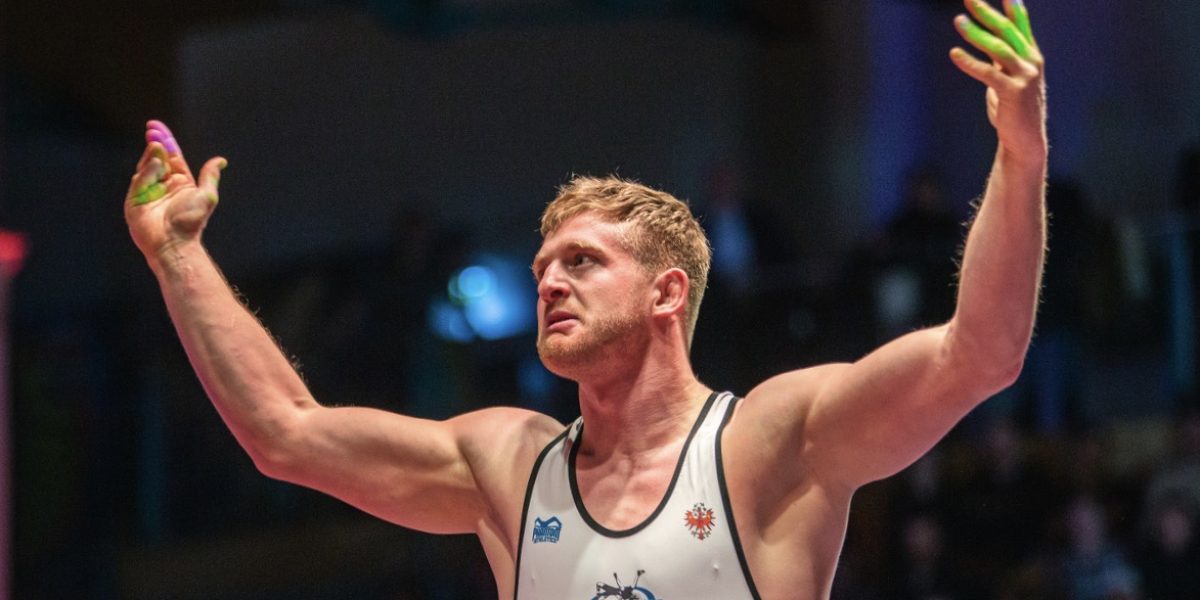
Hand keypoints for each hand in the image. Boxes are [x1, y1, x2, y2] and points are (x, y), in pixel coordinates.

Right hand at [124, 120, 226, 262]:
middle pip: (157, 157)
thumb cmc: (192, 222)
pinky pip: (139, 180)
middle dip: (155, 142)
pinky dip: (147, 171)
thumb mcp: (206, 195)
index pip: (171, 156)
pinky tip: (156, 166)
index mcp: (179, 181)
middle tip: (152, 129)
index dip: (165, 140)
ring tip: (157, 144)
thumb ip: (210, 176)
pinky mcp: (134, 200)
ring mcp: (147, 191)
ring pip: (147, 166)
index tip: (156, 126)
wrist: (174, 242)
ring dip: (152, 154)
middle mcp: (162, 184)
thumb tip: (221, 160)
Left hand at [950, 0, 1046, 163]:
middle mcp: (1031, 62)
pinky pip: (988, 73)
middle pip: (1006, 31)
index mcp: (1030, 58)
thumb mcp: (1007, 82)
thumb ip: (1000, 64)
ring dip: (976, 33)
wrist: (1025, 140)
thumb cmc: (1013, 111)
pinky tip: (954, 54)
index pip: (1020, 27)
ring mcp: (1024, 76)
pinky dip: (970, 62)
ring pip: (998, 48)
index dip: (1012, 9)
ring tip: (958, 21)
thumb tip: (985, 50)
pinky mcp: (1013, 92)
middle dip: (987, 13)